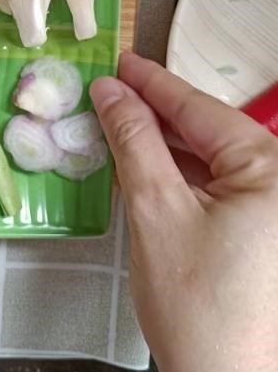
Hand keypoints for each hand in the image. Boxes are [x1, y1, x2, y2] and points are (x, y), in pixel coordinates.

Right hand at [90, 52, 277, 371]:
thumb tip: (112, 94)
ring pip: (211, 157)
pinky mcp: (264, 231)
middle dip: (154, 112)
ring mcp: (275, 210)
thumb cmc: (198, 307)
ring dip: (163, 142)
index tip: (120, 64)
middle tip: (110, 92)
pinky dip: (179, 171)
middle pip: (207, 130)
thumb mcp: (154, 208)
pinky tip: (146, 163)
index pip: (200, 109)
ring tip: (119, 124)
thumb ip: (133, 140)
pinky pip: (218, 184)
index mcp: (273, 171)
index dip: (152, 83)